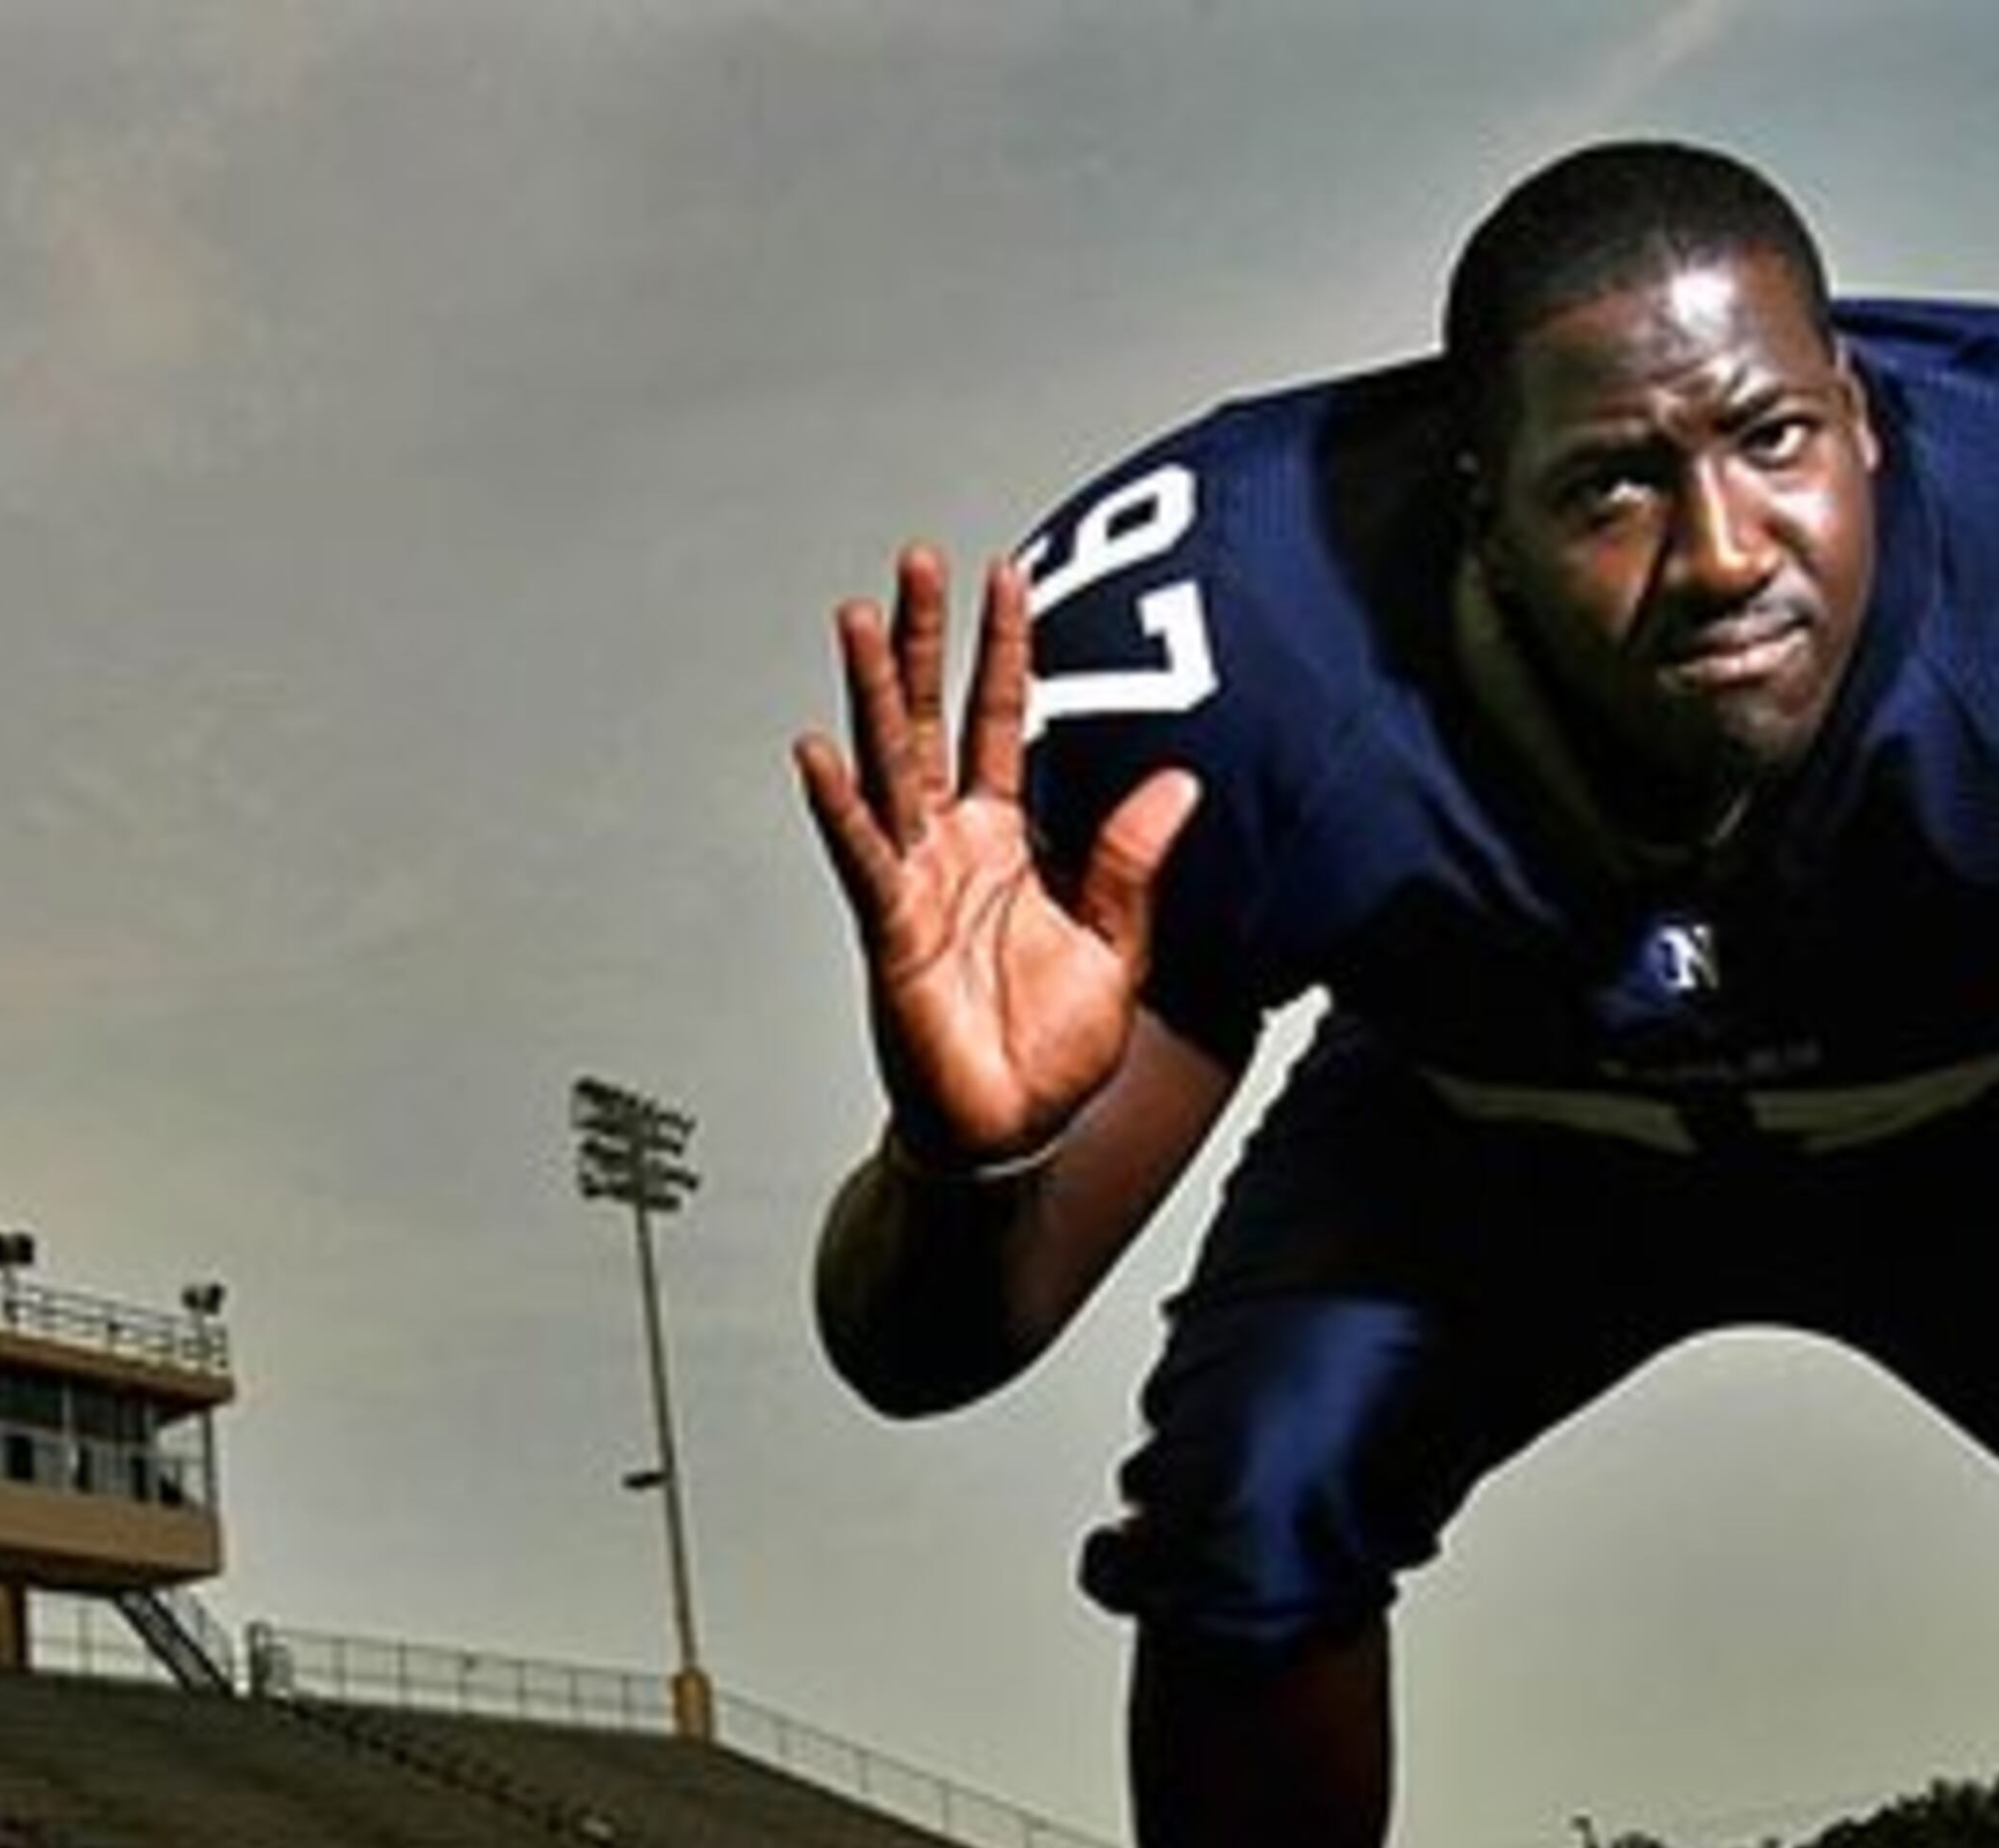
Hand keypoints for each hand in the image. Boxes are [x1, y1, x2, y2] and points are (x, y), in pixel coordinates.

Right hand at [794, 545, 1199, 1166]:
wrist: (1011, 1132)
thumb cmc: (1051, 1050)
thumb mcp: (1118, 947)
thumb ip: (1133, 862)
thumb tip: (1180, 782)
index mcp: (1007, 842)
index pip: (1004, 723)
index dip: (1007, 652)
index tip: (1007, 578)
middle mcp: (952, 847)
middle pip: (931, 720)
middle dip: (925, 642)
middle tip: (917, 563)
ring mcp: (913, 881)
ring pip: (888, 767)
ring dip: (872, 693)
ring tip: (858, 619)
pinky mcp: (890, 928)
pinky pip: (862, 857)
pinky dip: (841, 806)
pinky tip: (818, 752)